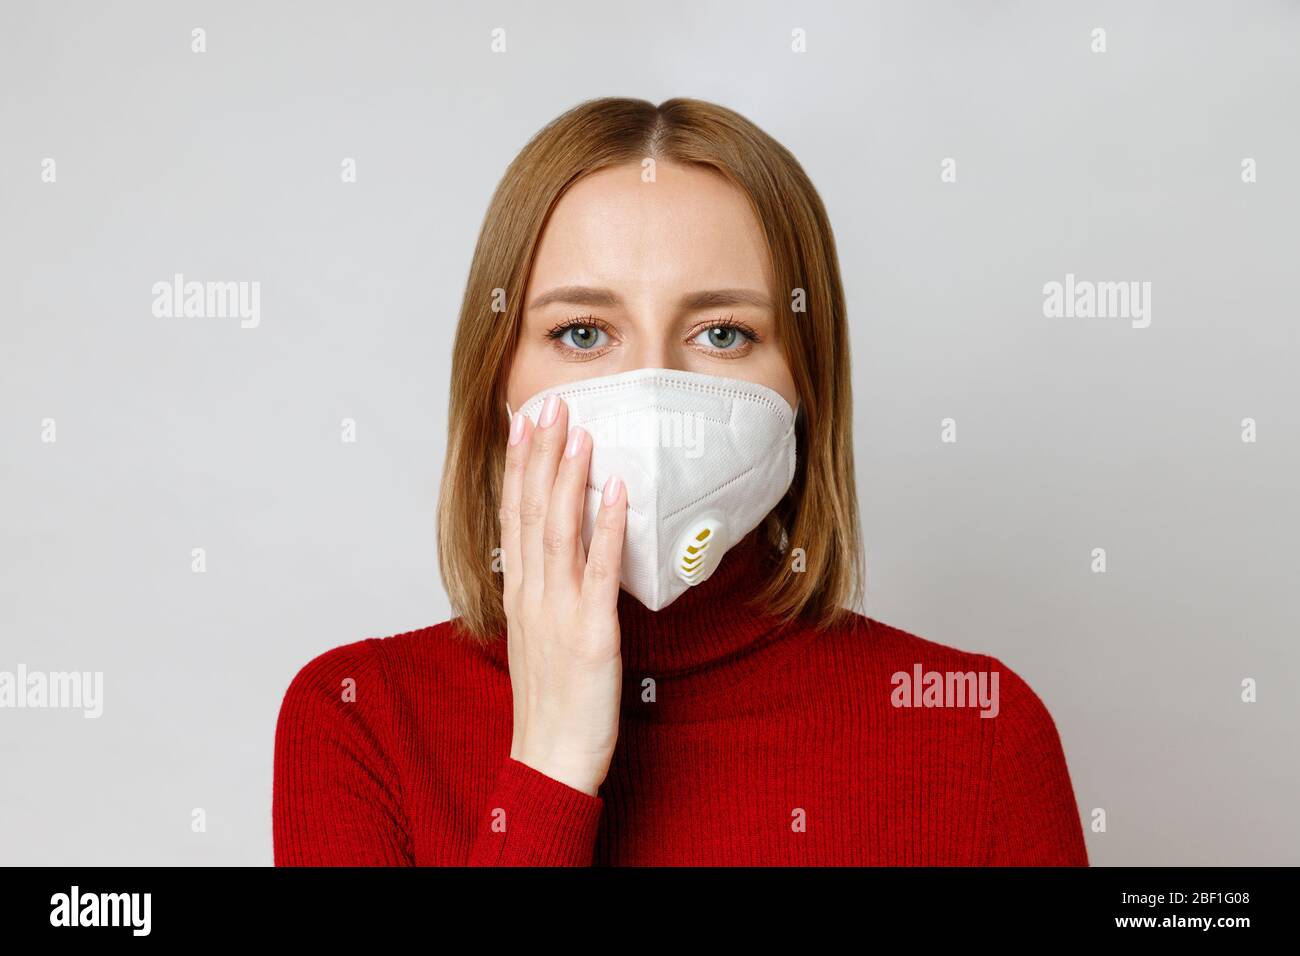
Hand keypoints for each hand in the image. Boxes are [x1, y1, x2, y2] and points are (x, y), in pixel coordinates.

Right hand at [498, 393, 627, 796]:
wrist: (551, 759)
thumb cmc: (551, 702)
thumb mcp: (539, 637)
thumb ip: (547, 593)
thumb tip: (561, 554)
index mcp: (520, 594)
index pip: (512, 516)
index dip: (518, 466)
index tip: (524, 423)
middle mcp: (533, 595)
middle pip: (530, 511)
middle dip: (539, 455)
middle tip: (549, 405)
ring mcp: (559, 612)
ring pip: (558, 531)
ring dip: (568, 477)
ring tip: (578, 431)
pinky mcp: (591, 633)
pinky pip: (599, 571)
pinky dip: (606, 527)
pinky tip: (614, 490)